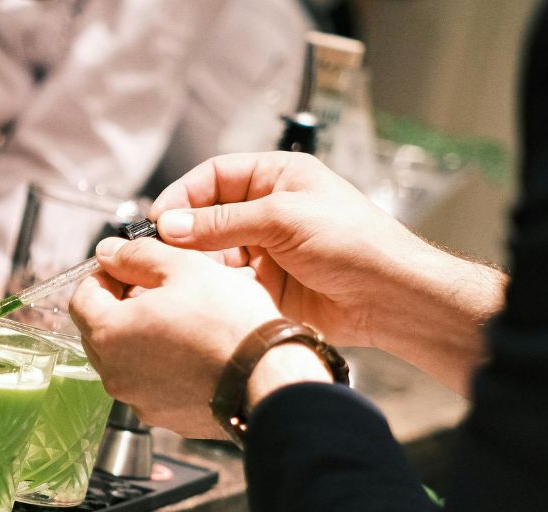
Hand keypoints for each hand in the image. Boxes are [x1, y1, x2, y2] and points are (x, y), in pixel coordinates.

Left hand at [70, 237, 330, 438]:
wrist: (267, 378)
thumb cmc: (228, 322)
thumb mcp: (183, 268)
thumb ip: (137, 256)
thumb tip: (109, 252)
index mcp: (109, 334)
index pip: (80, 299)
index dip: (102, 276)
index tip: (126, 267)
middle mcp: (114, 373)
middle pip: (98, 331)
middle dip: (118, 306)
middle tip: (154, 289)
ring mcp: (137, 399)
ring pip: (123, 359)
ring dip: (139, 336)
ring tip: (177, 319)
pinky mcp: (163, 416)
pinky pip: (148, 384)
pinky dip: (159, 366)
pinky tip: (191, 350)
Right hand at [151, 152, 505, 393]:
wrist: (388, 298)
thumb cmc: (355, 243)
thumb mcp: (282, 218)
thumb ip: (221, 222)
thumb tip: (169, 225)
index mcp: (277, 178)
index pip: (214, 176)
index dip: (184, 195)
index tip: (159, 219)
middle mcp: (268, 211)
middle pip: (208, 216)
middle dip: (186, 234)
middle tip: (163, 252)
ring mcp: (266, 250)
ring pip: (213, 254)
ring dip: (201, 264)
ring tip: (191, 275)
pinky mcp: (265, 286)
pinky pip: (227, 284)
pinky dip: (217, 289)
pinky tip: (214, 295)